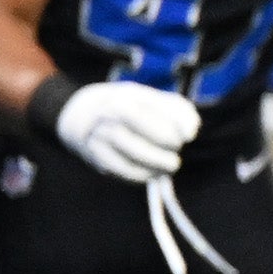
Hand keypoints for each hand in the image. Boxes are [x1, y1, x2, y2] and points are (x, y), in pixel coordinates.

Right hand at [56, 81, 198, 182]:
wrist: (81, 112)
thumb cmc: (130, 105)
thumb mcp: (152, 98)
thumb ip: (178, 110)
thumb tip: (191, 133)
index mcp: (124, 98)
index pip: (150, 114)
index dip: (173, 128)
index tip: (189, 137)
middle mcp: (107, 117)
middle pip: (135, 134)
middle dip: (161, 148)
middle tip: (177, 153)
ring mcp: (98, 137)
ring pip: (126, 155)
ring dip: (153, 164)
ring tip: (170, 166)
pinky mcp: (95, 156)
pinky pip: (117, 170)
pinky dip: (139, 175)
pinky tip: (152, 174)